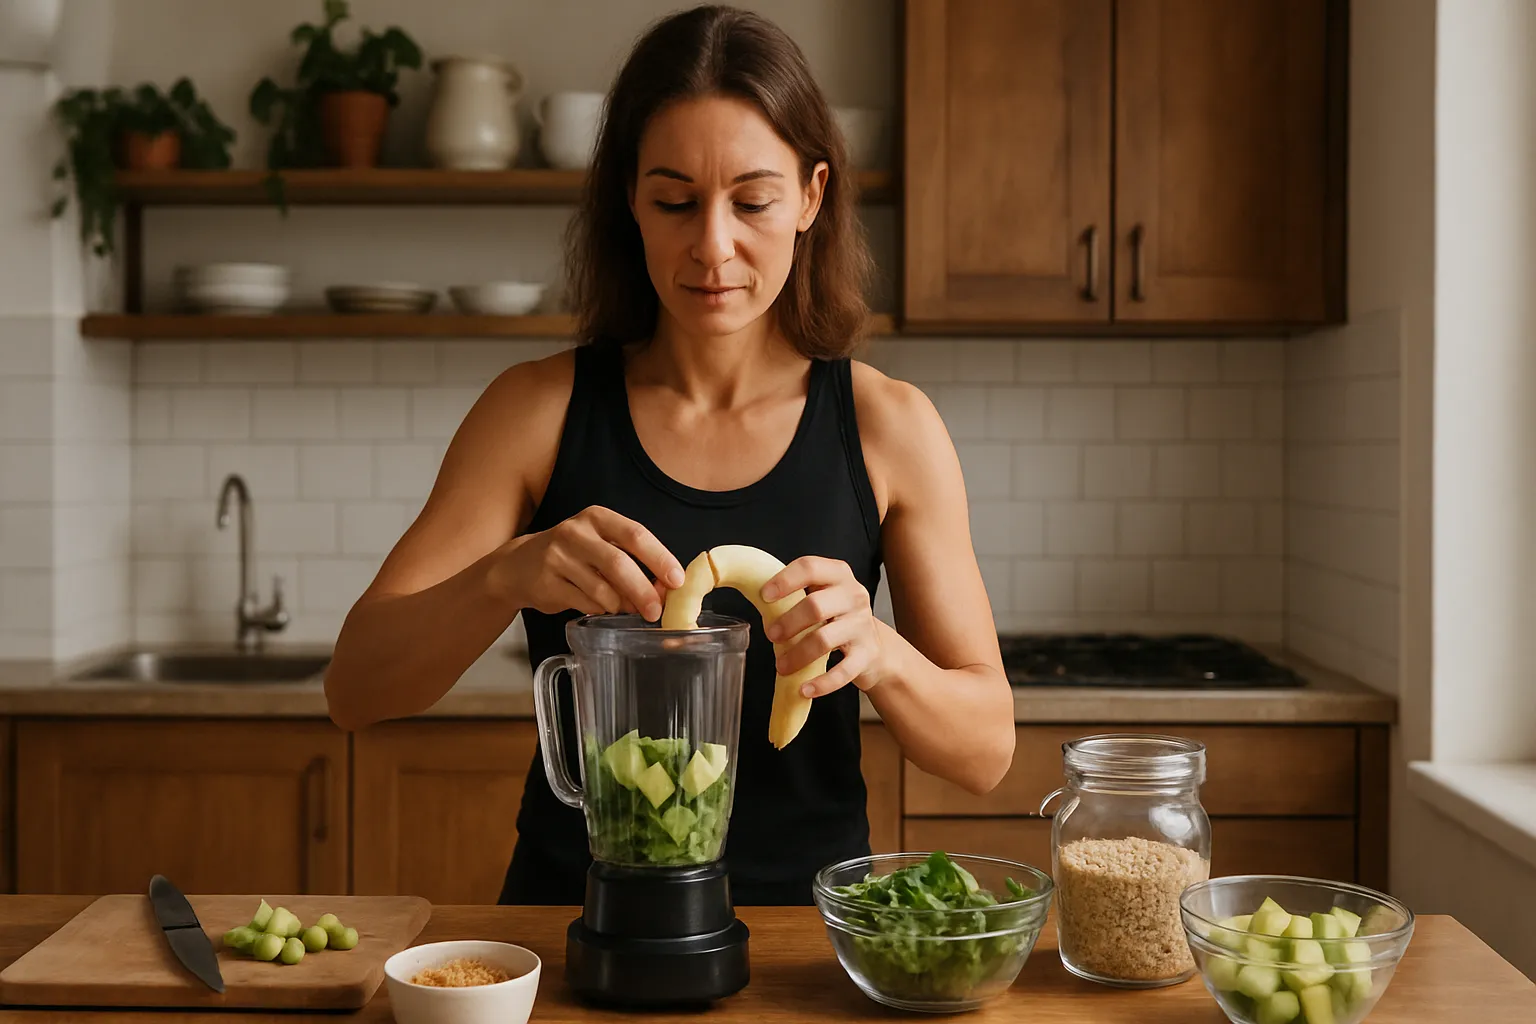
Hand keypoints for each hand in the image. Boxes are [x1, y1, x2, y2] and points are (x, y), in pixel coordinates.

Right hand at [499, 506, 683, 620]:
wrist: (519, 565)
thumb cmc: (573, 555)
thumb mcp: (600, 544)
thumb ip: (631, 560)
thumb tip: (664, 590)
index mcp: (597, 517)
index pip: (636, 535)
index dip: (660, 559)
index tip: (677, 581)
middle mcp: (576, 533)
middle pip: (619, 564)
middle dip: (643, 591)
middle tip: (656, 611)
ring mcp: (557, 558)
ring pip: (602, 589)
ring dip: (621, 605)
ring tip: (626, 609)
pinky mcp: (546, 583)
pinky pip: (584, 603)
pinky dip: (600, 610)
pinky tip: (602, 608)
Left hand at [761, 556, 887, 697]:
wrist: (872, 645)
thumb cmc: (835, 616)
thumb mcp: (821, 595)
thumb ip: (795, 592)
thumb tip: (751, 591)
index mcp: (838, 574)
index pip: (810, 568)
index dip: (784, 580)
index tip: (764, 595)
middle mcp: (854, 596)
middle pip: (815, 606)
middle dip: (788, 622)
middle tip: (770, 635)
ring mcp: (862, 626)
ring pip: (824, 640)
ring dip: (797, 655)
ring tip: (781, 667)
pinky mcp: (866, 654)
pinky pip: (843, 671)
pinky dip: (821, 684)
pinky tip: (804, 690)